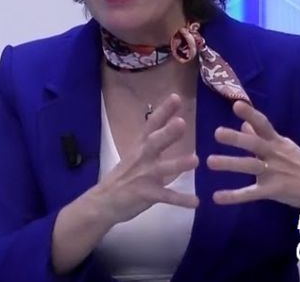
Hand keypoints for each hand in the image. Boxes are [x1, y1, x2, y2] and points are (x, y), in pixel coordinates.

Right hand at [93, 93, 198, 225]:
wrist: (104, 202)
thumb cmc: (122, 177)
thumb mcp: (134, 155)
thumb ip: (151, 142)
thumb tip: (171, 125)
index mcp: (140, 146)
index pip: (152, 125)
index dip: (164, 111)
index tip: (176, 97)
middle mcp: (142, 158)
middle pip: (155, 142)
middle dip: (168, 132)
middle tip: (182, 122)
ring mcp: (144, 176)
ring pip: (163, 169)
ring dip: (178, 164)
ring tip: (195, 160)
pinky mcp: (146, 194)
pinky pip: (167, 197)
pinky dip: (181, 200)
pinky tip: (196, 202)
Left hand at [207, 100, 299, 214]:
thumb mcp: (284, 146)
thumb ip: (262, 135)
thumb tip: (245, 123)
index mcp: (277, 142)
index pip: (263, 124)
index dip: (250, 114)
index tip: (236, 104)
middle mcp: (275, 154)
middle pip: (254, 144)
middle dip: (237, 138)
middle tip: (217, 132)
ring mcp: (275, 173)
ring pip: (250, 166)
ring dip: (230, 163)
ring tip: (209, 162)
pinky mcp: (274, 191)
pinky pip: (251, 193)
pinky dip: (234, 196)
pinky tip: (217, 197)